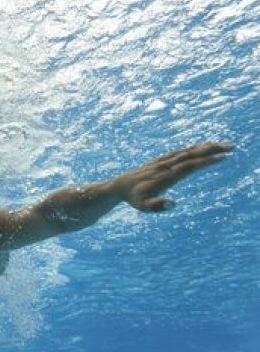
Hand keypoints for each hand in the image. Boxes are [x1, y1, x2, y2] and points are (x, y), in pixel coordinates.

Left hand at [112, 142, 232, 211]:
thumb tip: (172, 204)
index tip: (222, 157)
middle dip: (211, 150)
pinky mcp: (160, 161)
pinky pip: (179, 152)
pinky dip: (191, 148)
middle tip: (231, 147)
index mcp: (166, 176)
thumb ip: (156, 206)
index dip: (205, 161)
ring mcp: (163, 162)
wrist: (119, 186)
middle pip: (191, 155)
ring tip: (221, 145)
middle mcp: (166, 166)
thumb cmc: (134, 199)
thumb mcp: (144, 206)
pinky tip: (200, 146)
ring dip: (204, 147)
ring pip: (186, 151)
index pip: (189, 166)